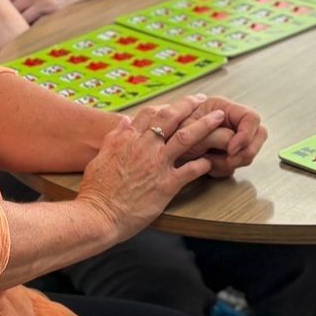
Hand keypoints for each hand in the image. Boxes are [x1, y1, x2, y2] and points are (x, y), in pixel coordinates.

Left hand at [7, 0, 95, 23]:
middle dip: (9, 16)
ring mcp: (45, 2)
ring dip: (20, 24)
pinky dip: (33, 29)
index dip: (4, 5)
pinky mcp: (55, 12)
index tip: (4, 11)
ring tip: (16, 31)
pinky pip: (37, 24)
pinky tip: (31, 34)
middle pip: (12, 7)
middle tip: (6, 25)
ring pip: (22, 18)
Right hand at [74, 99, 224, 241]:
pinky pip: (191, 171)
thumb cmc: (96, 191)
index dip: (166, 105)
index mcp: (128, 140)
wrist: (97, 215)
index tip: (177, 104)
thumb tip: (124, 121)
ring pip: (187, 138)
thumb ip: (114, 138)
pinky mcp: (166, 185)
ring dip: (205, 125)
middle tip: (203, 100)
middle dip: (189, 105)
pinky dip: (203, 164)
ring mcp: (157, 165)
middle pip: (171, 118)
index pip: (150, 113)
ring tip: (219, 117)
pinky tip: (211, 162)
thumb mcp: (100, 158)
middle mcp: (145, 148)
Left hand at [176, 95, 266, 177]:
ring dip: (229, 161)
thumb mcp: (190, 130)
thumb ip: (215, 134)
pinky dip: (222, 168)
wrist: (157, 152)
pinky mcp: (225, 155)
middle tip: (227, 159)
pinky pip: (234, 165)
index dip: (246, 134)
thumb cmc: (168, 134)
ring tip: (208, 161)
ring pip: (246, 153)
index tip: (232, 148)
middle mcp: (229, 122)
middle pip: (258, 136)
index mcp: (222, 108)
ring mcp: (230, 139)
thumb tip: (233, 143)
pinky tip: (207, 166)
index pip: (251, 118)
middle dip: (244, 151)